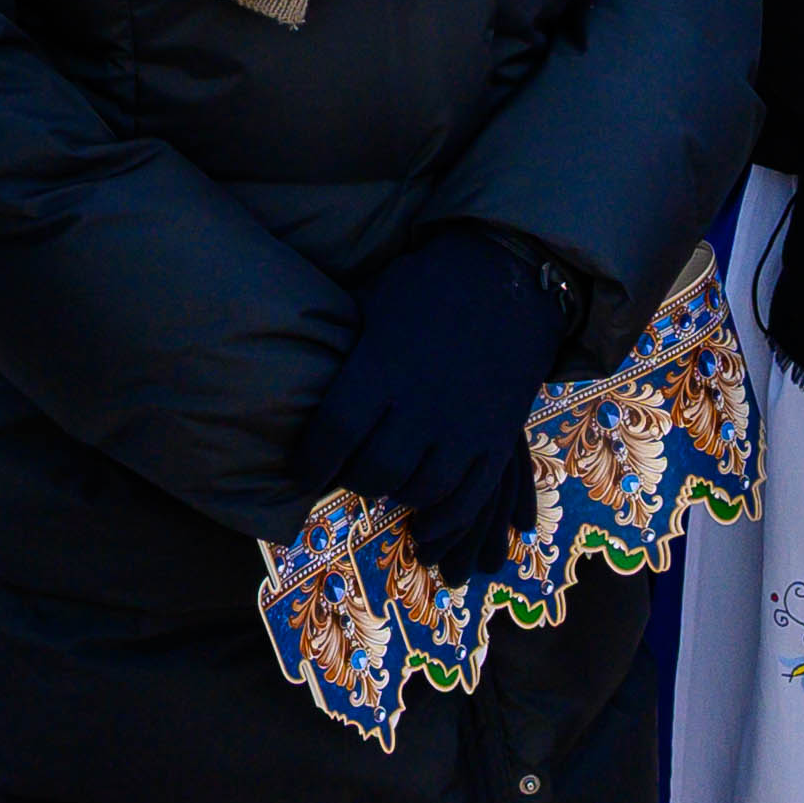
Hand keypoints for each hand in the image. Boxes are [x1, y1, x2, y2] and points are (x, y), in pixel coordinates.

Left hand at [292, 228, 569, 579]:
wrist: (509, 276)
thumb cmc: (427, 286)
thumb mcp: (373, 300)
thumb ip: (342, 345)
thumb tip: (294, 367)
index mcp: (385, 366)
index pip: (335, 432)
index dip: (311, 462)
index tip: (301, 472)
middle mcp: (424, 403)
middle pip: (375, 470)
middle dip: (352, 479)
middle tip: (345, 472)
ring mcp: (465, 426)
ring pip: (420, 489)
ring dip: (395, 493)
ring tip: (385, 481)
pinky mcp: (497, 439)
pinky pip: (469, 497)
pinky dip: (444, 520)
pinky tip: (423, 526)